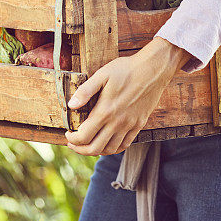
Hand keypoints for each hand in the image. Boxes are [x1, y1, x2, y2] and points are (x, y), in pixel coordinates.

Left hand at [64, 37, 189, 155]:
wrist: (153, 70)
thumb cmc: (126, 70)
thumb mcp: (102, 75)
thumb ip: (85, 91)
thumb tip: (70, 105)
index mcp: (105, 111)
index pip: (83, 136)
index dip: (72, 139)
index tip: (68, 134)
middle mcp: (117, 122)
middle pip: (95, 148)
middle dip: (80, 149)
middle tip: (73, 143)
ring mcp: (129, 125)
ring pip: (110, 149)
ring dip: (96, 150)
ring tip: (88, 144)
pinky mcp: (139, 125)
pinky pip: (125, 145)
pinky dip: (113, 148)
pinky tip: (107, 142)